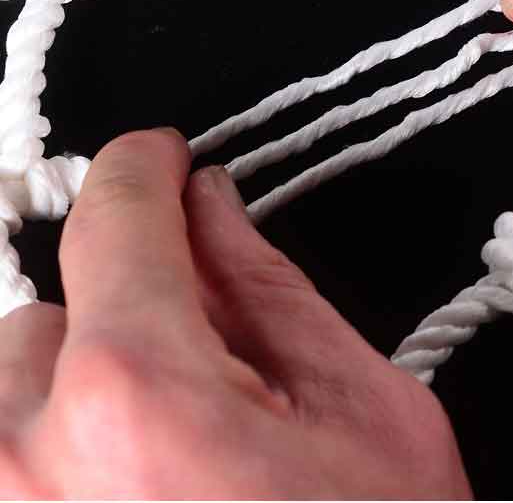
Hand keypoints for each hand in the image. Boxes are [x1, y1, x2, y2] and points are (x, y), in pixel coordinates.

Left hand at [0, 129, 469, 499]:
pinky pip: (10, 449)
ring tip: (165, 464)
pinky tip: (135, 491)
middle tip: (201, 374)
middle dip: (121, 315)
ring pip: (10, 387)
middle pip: (47, 312)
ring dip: (75, 392)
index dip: (142, 167)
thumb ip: (267, 285)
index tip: (157, 157)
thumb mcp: (363, 411)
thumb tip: (210, 204)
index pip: (112, 217)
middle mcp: (26, 464)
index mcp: (137, 399)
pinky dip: (54, 448)